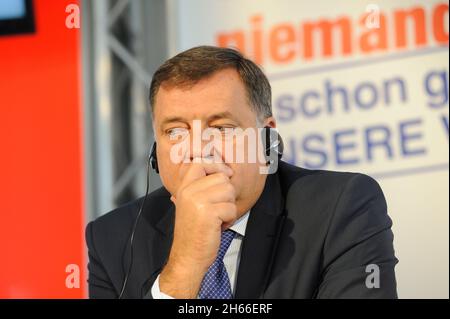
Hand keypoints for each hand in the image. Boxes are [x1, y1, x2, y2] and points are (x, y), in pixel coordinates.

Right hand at [159, 160, 236, 297]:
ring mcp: (197, 201)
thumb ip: (199, 188)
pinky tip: (218, 226)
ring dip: (229, 207)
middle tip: (218, 209)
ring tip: (217, 218)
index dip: (217, 167)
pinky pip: (231, 208)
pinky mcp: (208, 213)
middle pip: (221, 177)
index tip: (225, 175)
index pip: (201, 163)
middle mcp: (189, 192)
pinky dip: (229, 219)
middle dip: (226, 194)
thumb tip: (221, 171)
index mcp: (184, 188)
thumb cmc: (193, 233)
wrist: (188, 256)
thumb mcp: (190, 205)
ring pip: (229, 191)